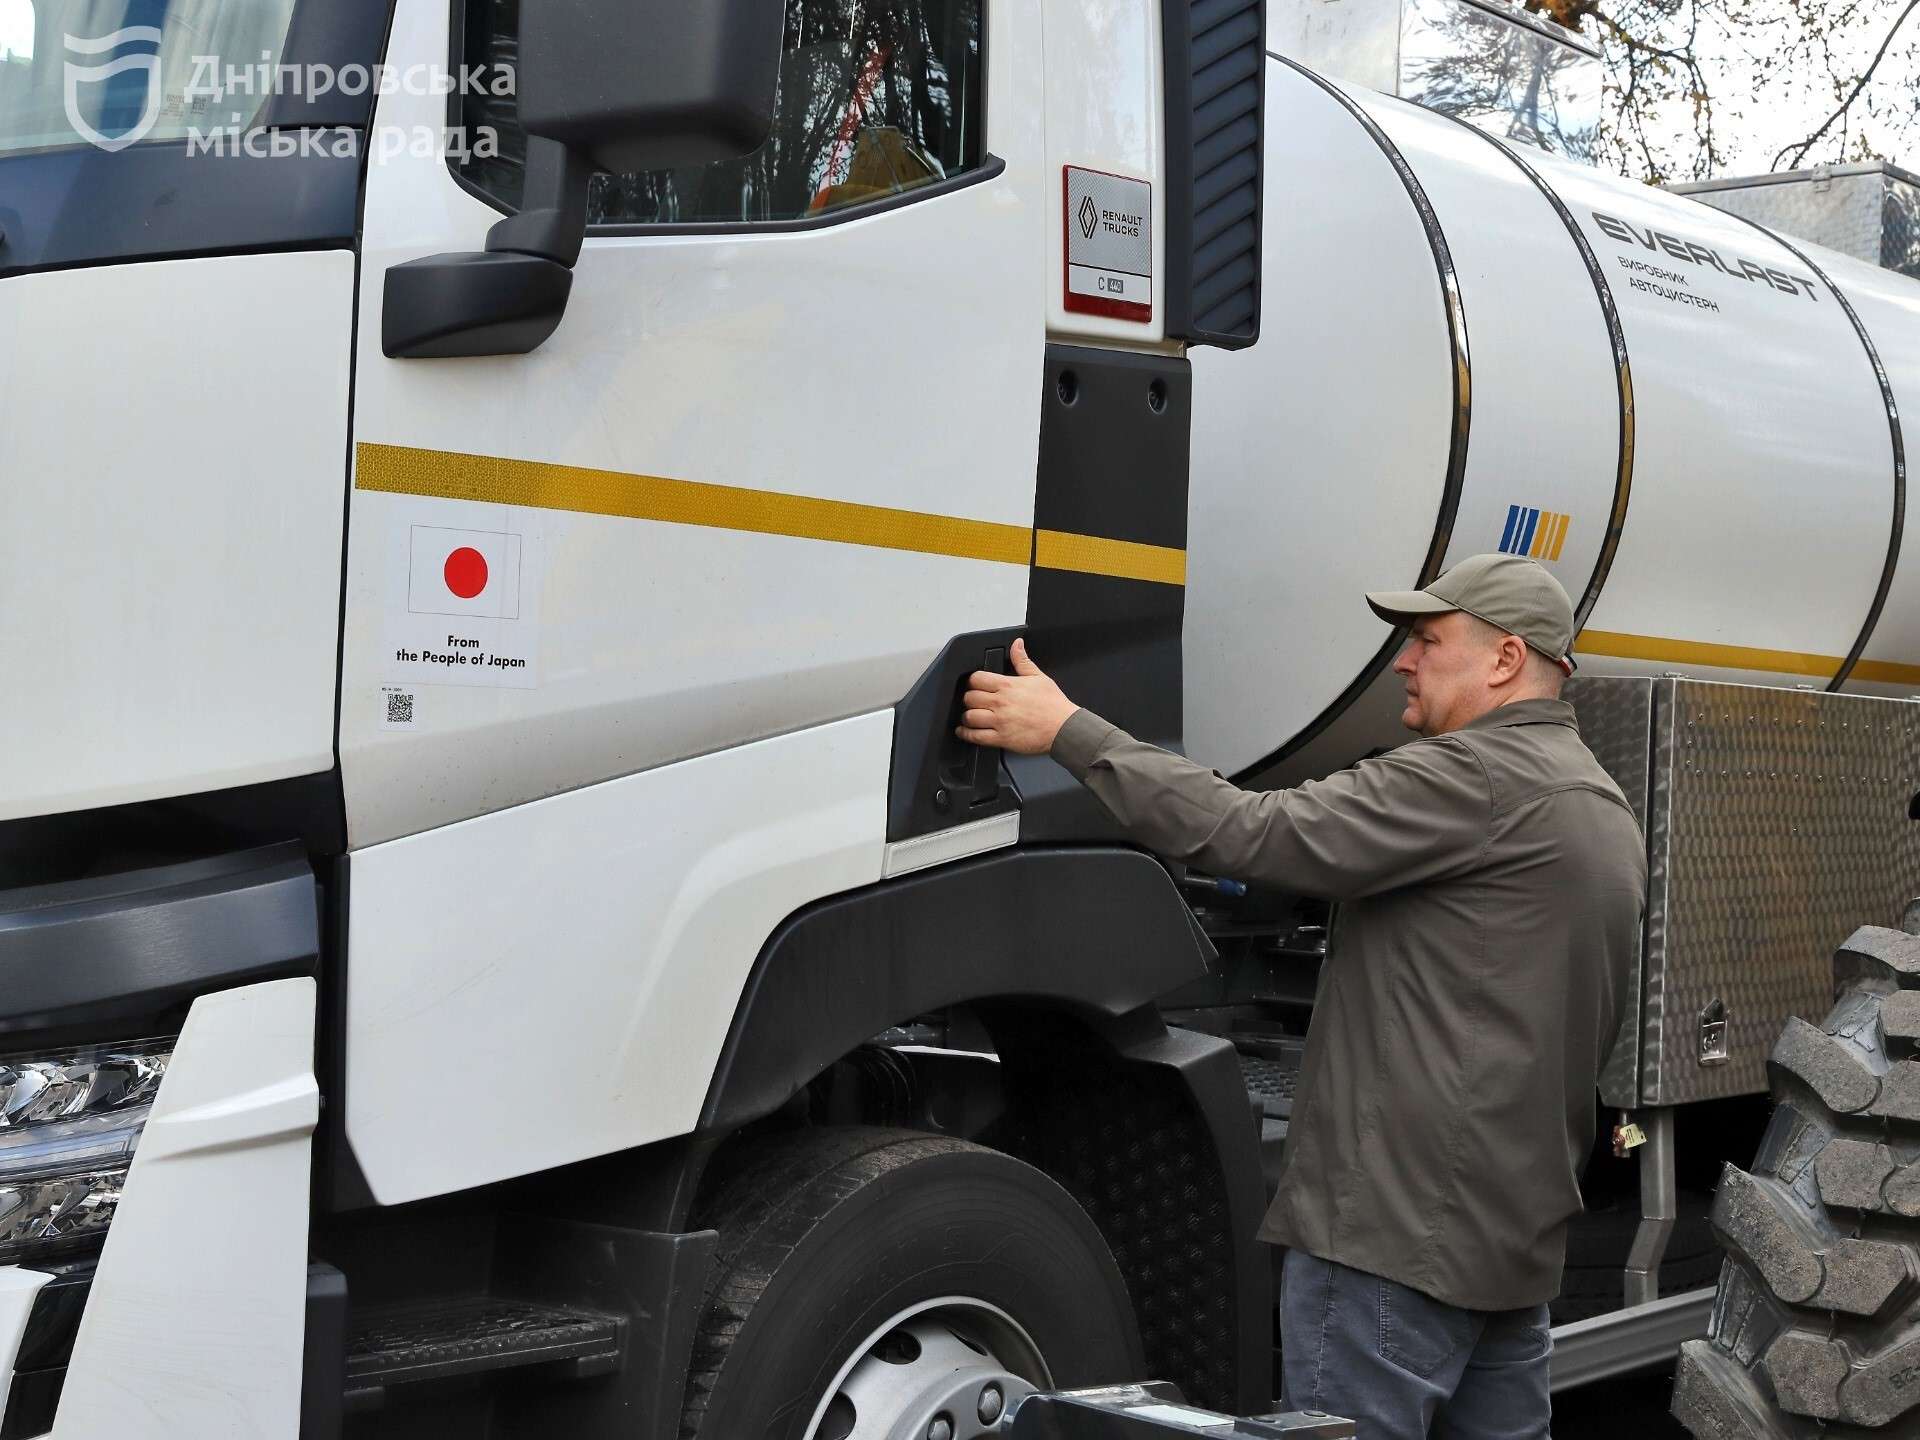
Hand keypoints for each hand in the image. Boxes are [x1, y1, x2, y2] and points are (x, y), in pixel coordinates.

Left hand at [955, 638, 1078, 755]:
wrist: (1064, 728)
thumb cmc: (1054, 705)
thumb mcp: (1039, 677)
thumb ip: (1022, 660)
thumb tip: (1016, 645)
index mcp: (1008, 686)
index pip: (976, 679)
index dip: (973, 681)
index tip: (975, 685)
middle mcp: (1000, 703)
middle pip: (969, 697)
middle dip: (969, 698)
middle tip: (974, 701)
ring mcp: (1000, 721)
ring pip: (969, 716)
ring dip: (967, 716)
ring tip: (970, 716)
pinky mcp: (1001, 738)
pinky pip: (976, 736)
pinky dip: (967, 734)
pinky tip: (966, 731)